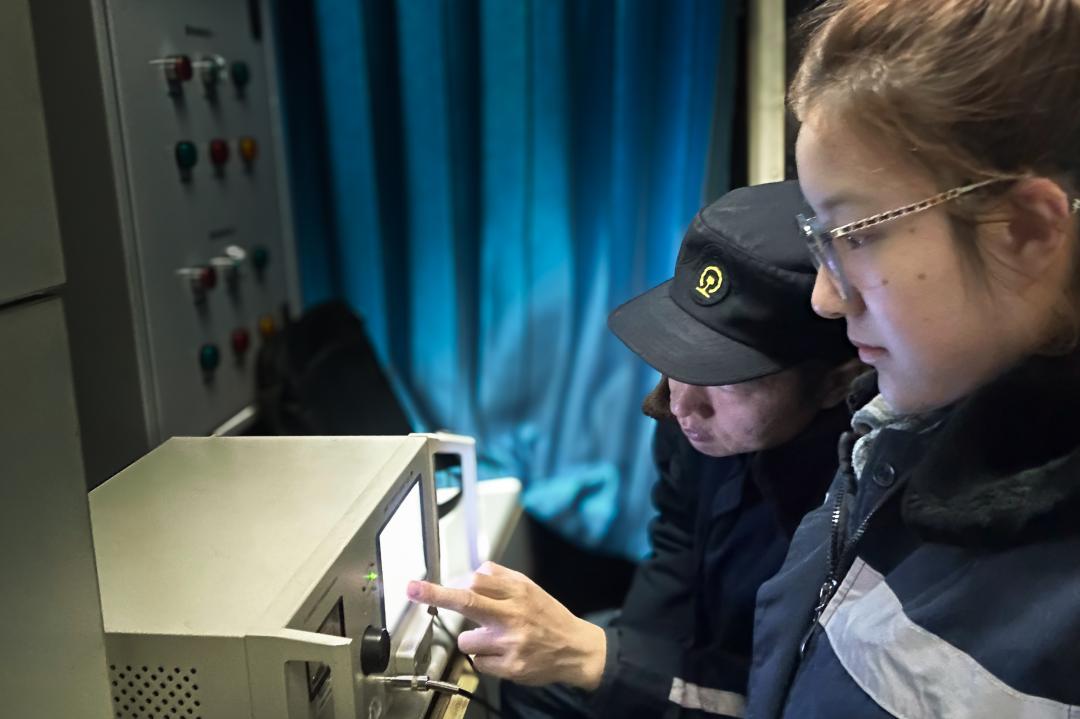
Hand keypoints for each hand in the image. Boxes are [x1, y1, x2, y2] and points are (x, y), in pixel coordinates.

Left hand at [407, 561, 606, 688]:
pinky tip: (503, 655)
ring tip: (494, 639)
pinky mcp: (510, 667)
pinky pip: (478, 662)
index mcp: (518, 591)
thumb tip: (472, 573)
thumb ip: (501, 579)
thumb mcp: (530, 588)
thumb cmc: (548, 617)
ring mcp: (511, 642)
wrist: (576, 649)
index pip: (477, 579)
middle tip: (412, 589)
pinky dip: (486, 659)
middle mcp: (513, 614)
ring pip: (466, 640)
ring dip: (473, 640)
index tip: (422, 583)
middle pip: (467, 600)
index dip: (450, 582)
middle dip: (436, 594)